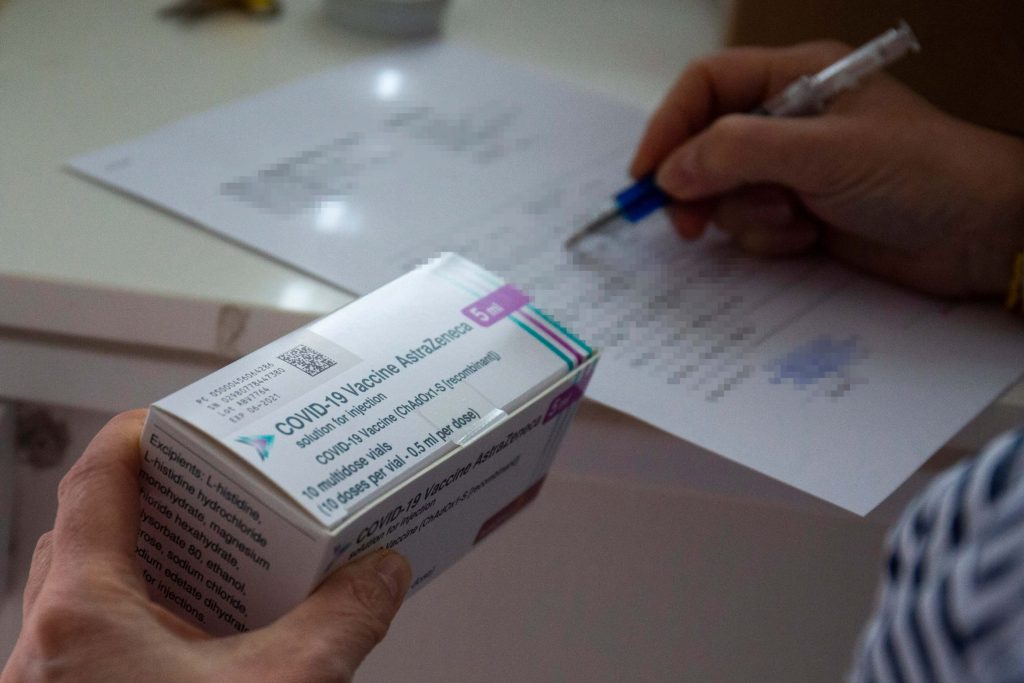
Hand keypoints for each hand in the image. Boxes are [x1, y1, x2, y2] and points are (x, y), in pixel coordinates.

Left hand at [2, 410, 410, 682]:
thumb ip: (343, 621)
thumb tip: (383, 572)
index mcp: (83, 612)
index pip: (97, 481)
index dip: (140, 435)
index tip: (183, 420)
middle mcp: (50, 643)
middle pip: (93, 531)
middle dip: (158, 501)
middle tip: (217, 487)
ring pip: (91, 591)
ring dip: (153, 564)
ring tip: (222, 557)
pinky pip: (98, 642)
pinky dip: (150, 622)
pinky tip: (208, 641)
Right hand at [631, 41, 1023, 297]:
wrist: (980, 235)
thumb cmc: (919, 173)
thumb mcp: (824, 152)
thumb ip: (739, 153)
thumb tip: (670, 173)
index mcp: (795, 78)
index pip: (706, 86)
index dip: (669, 125)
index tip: (648, 175)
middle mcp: (787, 120)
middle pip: (705, 144)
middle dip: (699, 185)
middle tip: (690, 224)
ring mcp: (792, 170)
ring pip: (724, 192)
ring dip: (746, 216)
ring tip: (792, 221)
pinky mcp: (799, 213)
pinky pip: (750, 226)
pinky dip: (768, 238)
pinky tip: (809, 237)